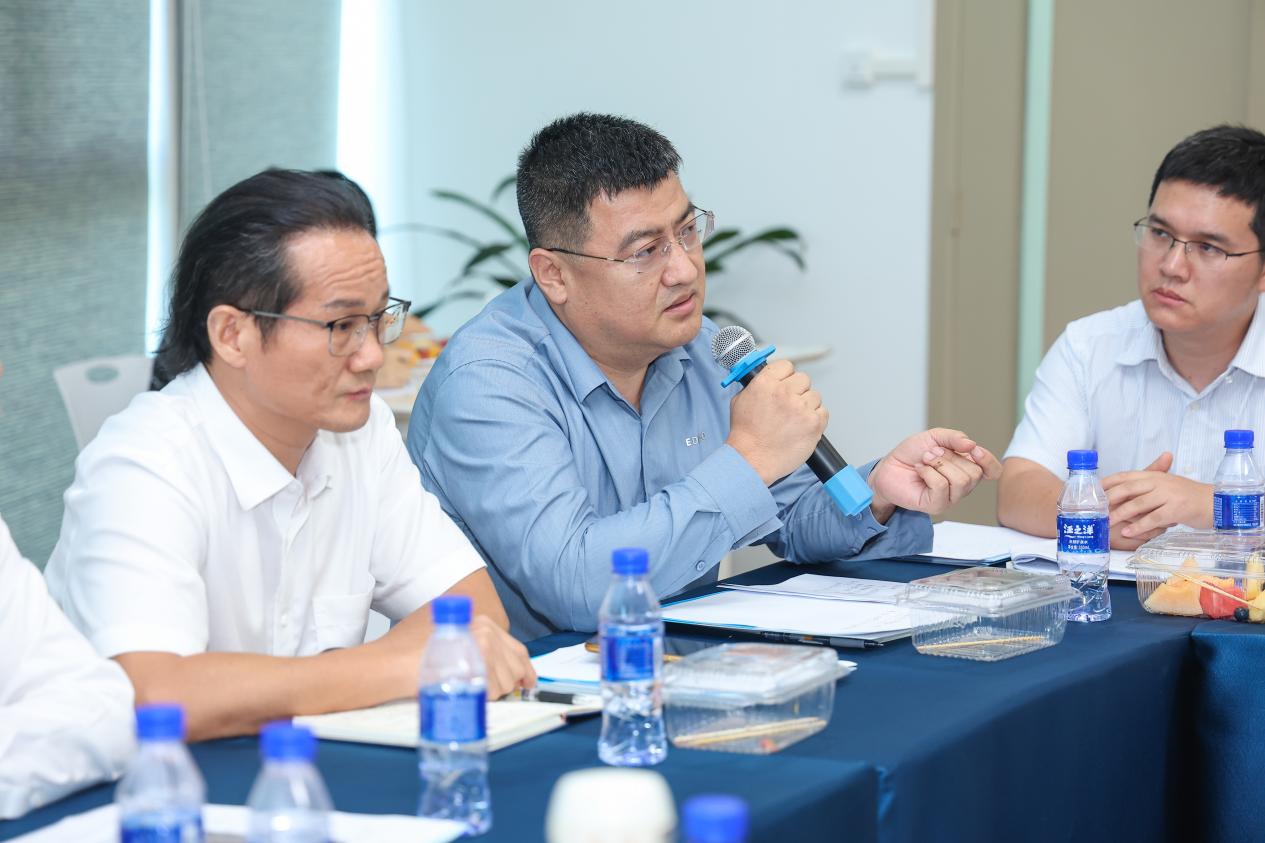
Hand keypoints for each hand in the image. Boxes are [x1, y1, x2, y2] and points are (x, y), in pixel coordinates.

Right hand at [382, 610, 535, 699]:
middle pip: (516, 666)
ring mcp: (485, 647)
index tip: (526, 681)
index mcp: (482, 622)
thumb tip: (492, 662)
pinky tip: (466, 694)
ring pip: (506, 682)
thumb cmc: (408, 651)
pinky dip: (484, 698)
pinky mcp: (479, 665)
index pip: (517, 649)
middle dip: (508, 684)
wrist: (392, 664)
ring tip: (468, 689)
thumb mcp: (443, 633)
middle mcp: (487, 631)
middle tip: (493, 692)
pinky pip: (494, 691)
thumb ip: (468, 641)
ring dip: (492, 692)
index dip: (523, 669)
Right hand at [727, 359, 827, 484]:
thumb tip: (767, 378)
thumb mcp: (740, 401)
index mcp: (765, 383)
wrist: (751, 461)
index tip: (785, 384)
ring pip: (814, 396)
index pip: (786, 366)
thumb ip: (756, 385)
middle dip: (797, 391)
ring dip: (807, 407)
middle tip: (789, 406)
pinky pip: (823, 413)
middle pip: (803, 379)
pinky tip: (801, 428)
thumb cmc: (745, 435)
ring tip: (793, 421)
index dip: (785, 376)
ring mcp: (801, 408)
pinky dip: (815, 420)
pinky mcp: (814, 423)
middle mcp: (784, 392)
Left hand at [868, 428, 1001, 518]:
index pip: (993, 471)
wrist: (888, 466)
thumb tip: (972, 445)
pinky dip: (928, 473)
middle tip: (932, 452)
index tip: (974, 450)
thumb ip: (954, 438)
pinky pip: (941, 486)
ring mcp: (950, 498)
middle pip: (975, 473)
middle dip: (951, 456)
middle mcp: (962, 485)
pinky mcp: (936, 505)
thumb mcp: (934, 437)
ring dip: (939, 463)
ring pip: (961, 480)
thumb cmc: (912, 454)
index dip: (989, 460)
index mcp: (966, 468)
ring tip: (925, 460)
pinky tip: (919, 470)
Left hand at [1102, 451, 1212, 542]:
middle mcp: (1160, 482)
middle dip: (1109, 498)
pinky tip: (1127, 532)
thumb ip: (1147, 488)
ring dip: (1120, 514)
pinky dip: (1139, 526)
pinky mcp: (1177, 508)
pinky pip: (1153, 518)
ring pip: (1138, 503)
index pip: (1126, 476)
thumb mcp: (1167, 487)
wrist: (1216, 502)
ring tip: (1107, 522)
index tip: (1092, 490)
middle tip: (1094, 508)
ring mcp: (1169, 494)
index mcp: (1155, 476)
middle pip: (1128, 488)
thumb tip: (1123, 492)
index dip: (1107, 482)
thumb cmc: (1189, 497)